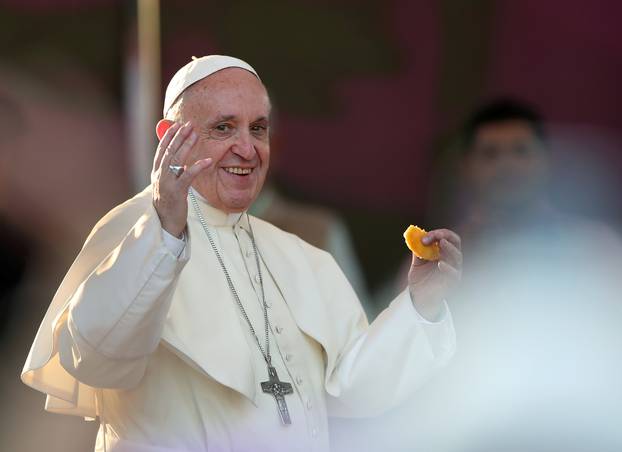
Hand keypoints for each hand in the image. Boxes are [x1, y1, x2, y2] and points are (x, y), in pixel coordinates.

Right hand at [151, 121, 212, 236]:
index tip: (176, 124)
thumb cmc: (168, 203)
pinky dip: (198, 167)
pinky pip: (188, 176)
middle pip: (170, 151)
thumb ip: (170, 170)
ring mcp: (167, 183)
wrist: (165, 223)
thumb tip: (177, 155)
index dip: (168, 136)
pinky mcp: (177, 192)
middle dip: (179, 136)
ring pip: (177, 160)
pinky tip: (208, 160)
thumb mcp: (166, 184)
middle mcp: (159, 175)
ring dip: (187, 146)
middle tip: (189, 124)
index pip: (161, 150)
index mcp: (157, 172)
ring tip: (195, 135)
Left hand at [408, 229, 461, 320]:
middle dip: (445, 236)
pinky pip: (454, 274)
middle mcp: (452, 259)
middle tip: (435, 236)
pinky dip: (448, 268)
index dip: (437, 234)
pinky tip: (440, 264)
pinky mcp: (453, 282)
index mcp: (444, 252)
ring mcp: (454, 270)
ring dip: (449, 248)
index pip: (447, 237)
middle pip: (455, 242)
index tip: (424, 237)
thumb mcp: (417, 262)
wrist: (419, 297)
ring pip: (458, 257)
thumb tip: (414, 237)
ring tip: (441, 243)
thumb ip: (417, 251)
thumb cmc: (420, 278)